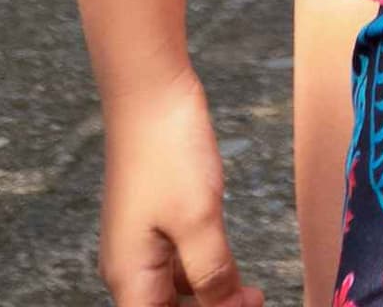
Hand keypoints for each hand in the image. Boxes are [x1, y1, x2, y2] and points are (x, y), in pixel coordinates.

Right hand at [95, 66, 256, 306]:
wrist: (151, 95)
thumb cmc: (168, 154)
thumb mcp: (198, 221)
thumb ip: (213, 275)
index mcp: (130, 278)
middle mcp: (129, 269)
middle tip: (253, 301)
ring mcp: (141, 246)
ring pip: (176, 294)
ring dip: (212, 299)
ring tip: (253, 295)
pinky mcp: (156, 224)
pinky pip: (180, 266)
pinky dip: (207, 274)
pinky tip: (236, 274)